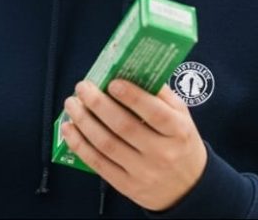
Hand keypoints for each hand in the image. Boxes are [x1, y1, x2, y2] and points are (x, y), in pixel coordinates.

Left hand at [61, 80, 207, 211]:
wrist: (189, 188)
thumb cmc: (179, 142)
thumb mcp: (181, 116)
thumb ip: (159, 94)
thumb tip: (129, 70)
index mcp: (179, 131)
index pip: (156, 113)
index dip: (132, 97)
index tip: (112, 82)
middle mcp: (162, 153)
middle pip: (124, 127)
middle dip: (98, 104)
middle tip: (82, 87)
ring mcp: (143, 172)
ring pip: (106, 144)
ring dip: (83, 121)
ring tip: (71, 103)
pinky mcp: (127, 186)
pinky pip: (98, 164)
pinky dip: (79, 145)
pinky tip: (68, 128)